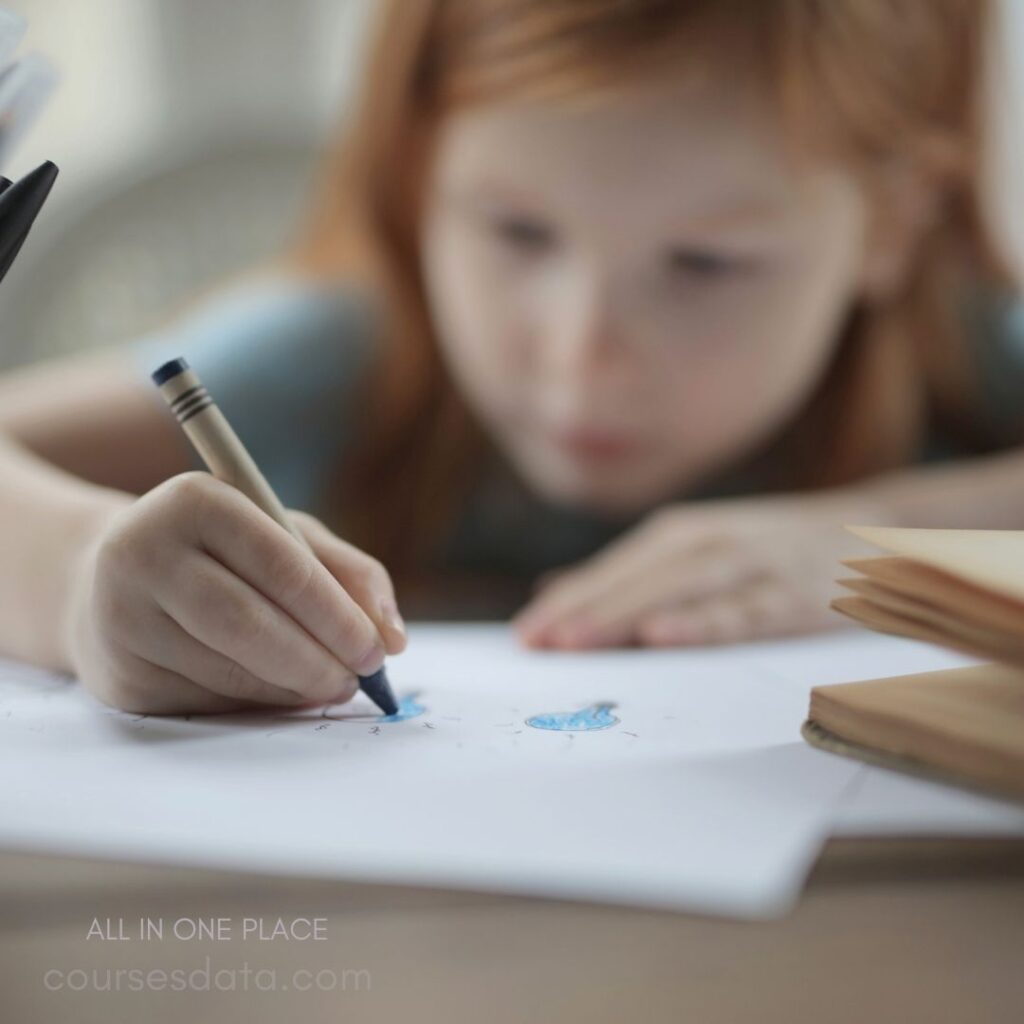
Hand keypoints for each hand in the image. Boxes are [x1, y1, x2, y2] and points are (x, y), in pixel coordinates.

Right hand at [62, 472, 405, 713]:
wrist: (111, 581)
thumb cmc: (222, 552)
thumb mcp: (285, 535)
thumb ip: (348, 573)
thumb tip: (392, 637)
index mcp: (195, 501)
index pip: (281, 565)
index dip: (337, 615)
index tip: (379, 650)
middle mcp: (144, 552)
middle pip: (248, 623)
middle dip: (317, 660)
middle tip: (358, 681)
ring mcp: (121, 617)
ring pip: (227, 670)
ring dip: (292, 688)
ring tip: (328, 685)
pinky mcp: (119, 676)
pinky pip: (206, 701)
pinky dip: (256, 703)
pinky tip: (279, 691)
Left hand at [513, 490, 889, 649]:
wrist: (869, 529)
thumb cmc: (766, 548)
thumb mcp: (695, 549)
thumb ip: (630, 574)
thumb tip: (554, 590)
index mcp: (680, 535)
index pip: (612, 571)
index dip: (567, 601)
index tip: (524, 635)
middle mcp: (708, 542)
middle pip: (636, 580)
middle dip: (582, 611)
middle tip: (536, 643)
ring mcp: (751, 565)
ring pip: (678, 591)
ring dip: (623, 615)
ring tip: (575, 642)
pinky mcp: (791, 594)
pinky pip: (741, 612)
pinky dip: (701, 622)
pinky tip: (662, 637)